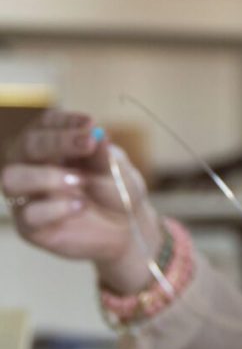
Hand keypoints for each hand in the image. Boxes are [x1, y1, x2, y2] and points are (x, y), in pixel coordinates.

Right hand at [2, 110, 159, 291]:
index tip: (91, 123)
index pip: (46, 123)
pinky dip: (56, 208)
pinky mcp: (29, 225)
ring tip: (80, 180)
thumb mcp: (116, 169)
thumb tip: (98, 136)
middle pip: (26, 144)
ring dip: (47, 175)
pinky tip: (80, 206)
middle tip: (88, 144)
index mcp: (52, 143)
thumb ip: (105, 155)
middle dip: (56, 142)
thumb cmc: (114, 189)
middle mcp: (31, 165)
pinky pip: (29, 214)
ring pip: (12, 178)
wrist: (123, 227)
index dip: (65, 121)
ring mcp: (26, 195)